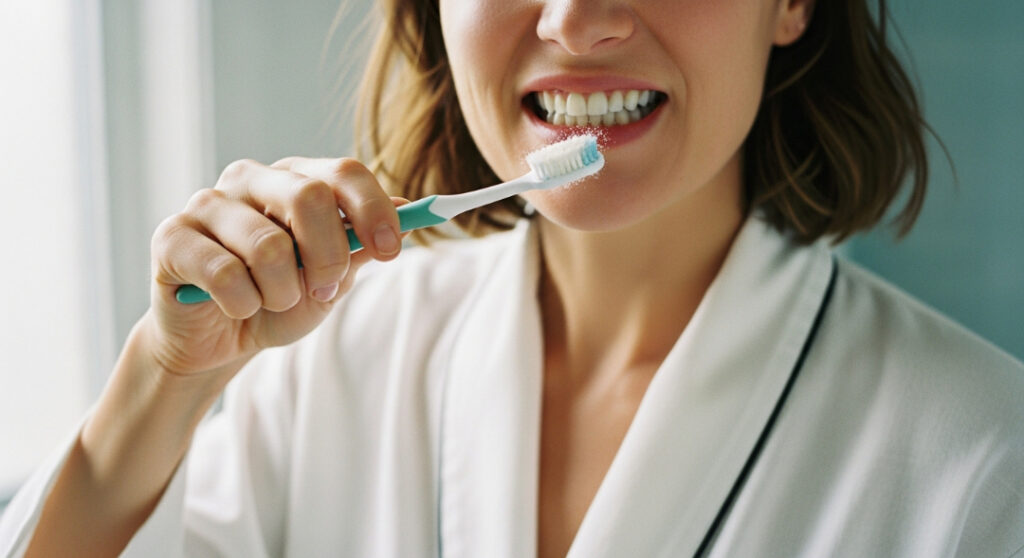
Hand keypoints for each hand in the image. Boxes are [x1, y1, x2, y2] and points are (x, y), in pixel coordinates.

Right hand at [141, 156, 406, 383]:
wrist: (219, 342)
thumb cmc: (278, 301)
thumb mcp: (331, 278)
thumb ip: (363, 244)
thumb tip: (410, 208)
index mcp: (295, 179)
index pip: (343, 172)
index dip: (373, 209)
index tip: (393, 251)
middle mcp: (251, 179)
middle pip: (309, 196)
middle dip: (329, 255)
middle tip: (326, 289)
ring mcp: (207, 203)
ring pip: (268, 246)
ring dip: (282, 292)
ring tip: (271, 302)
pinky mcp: (171, 237)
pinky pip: (224, 274)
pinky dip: (242, 304)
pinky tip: (234, 307)